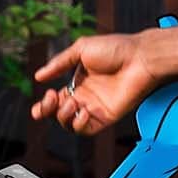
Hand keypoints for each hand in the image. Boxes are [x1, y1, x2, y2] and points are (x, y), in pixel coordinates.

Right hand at [30, 31, 162, 139]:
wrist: (139, 57)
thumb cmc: (115, 49)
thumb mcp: (81, 49)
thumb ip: (59, 63)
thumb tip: (38, 76)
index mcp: (78, 82)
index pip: (55, 99)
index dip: (44, 104)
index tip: (43, 98)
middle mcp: (85, 97)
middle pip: (58, 114)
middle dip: (48, 110)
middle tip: (51, 99)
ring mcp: (95, 108)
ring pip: (69, 124)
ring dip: (63, 116)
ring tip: (70, 101)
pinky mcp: (106, 117)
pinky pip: (86, 129)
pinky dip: (79, 124)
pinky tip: (82, 111)